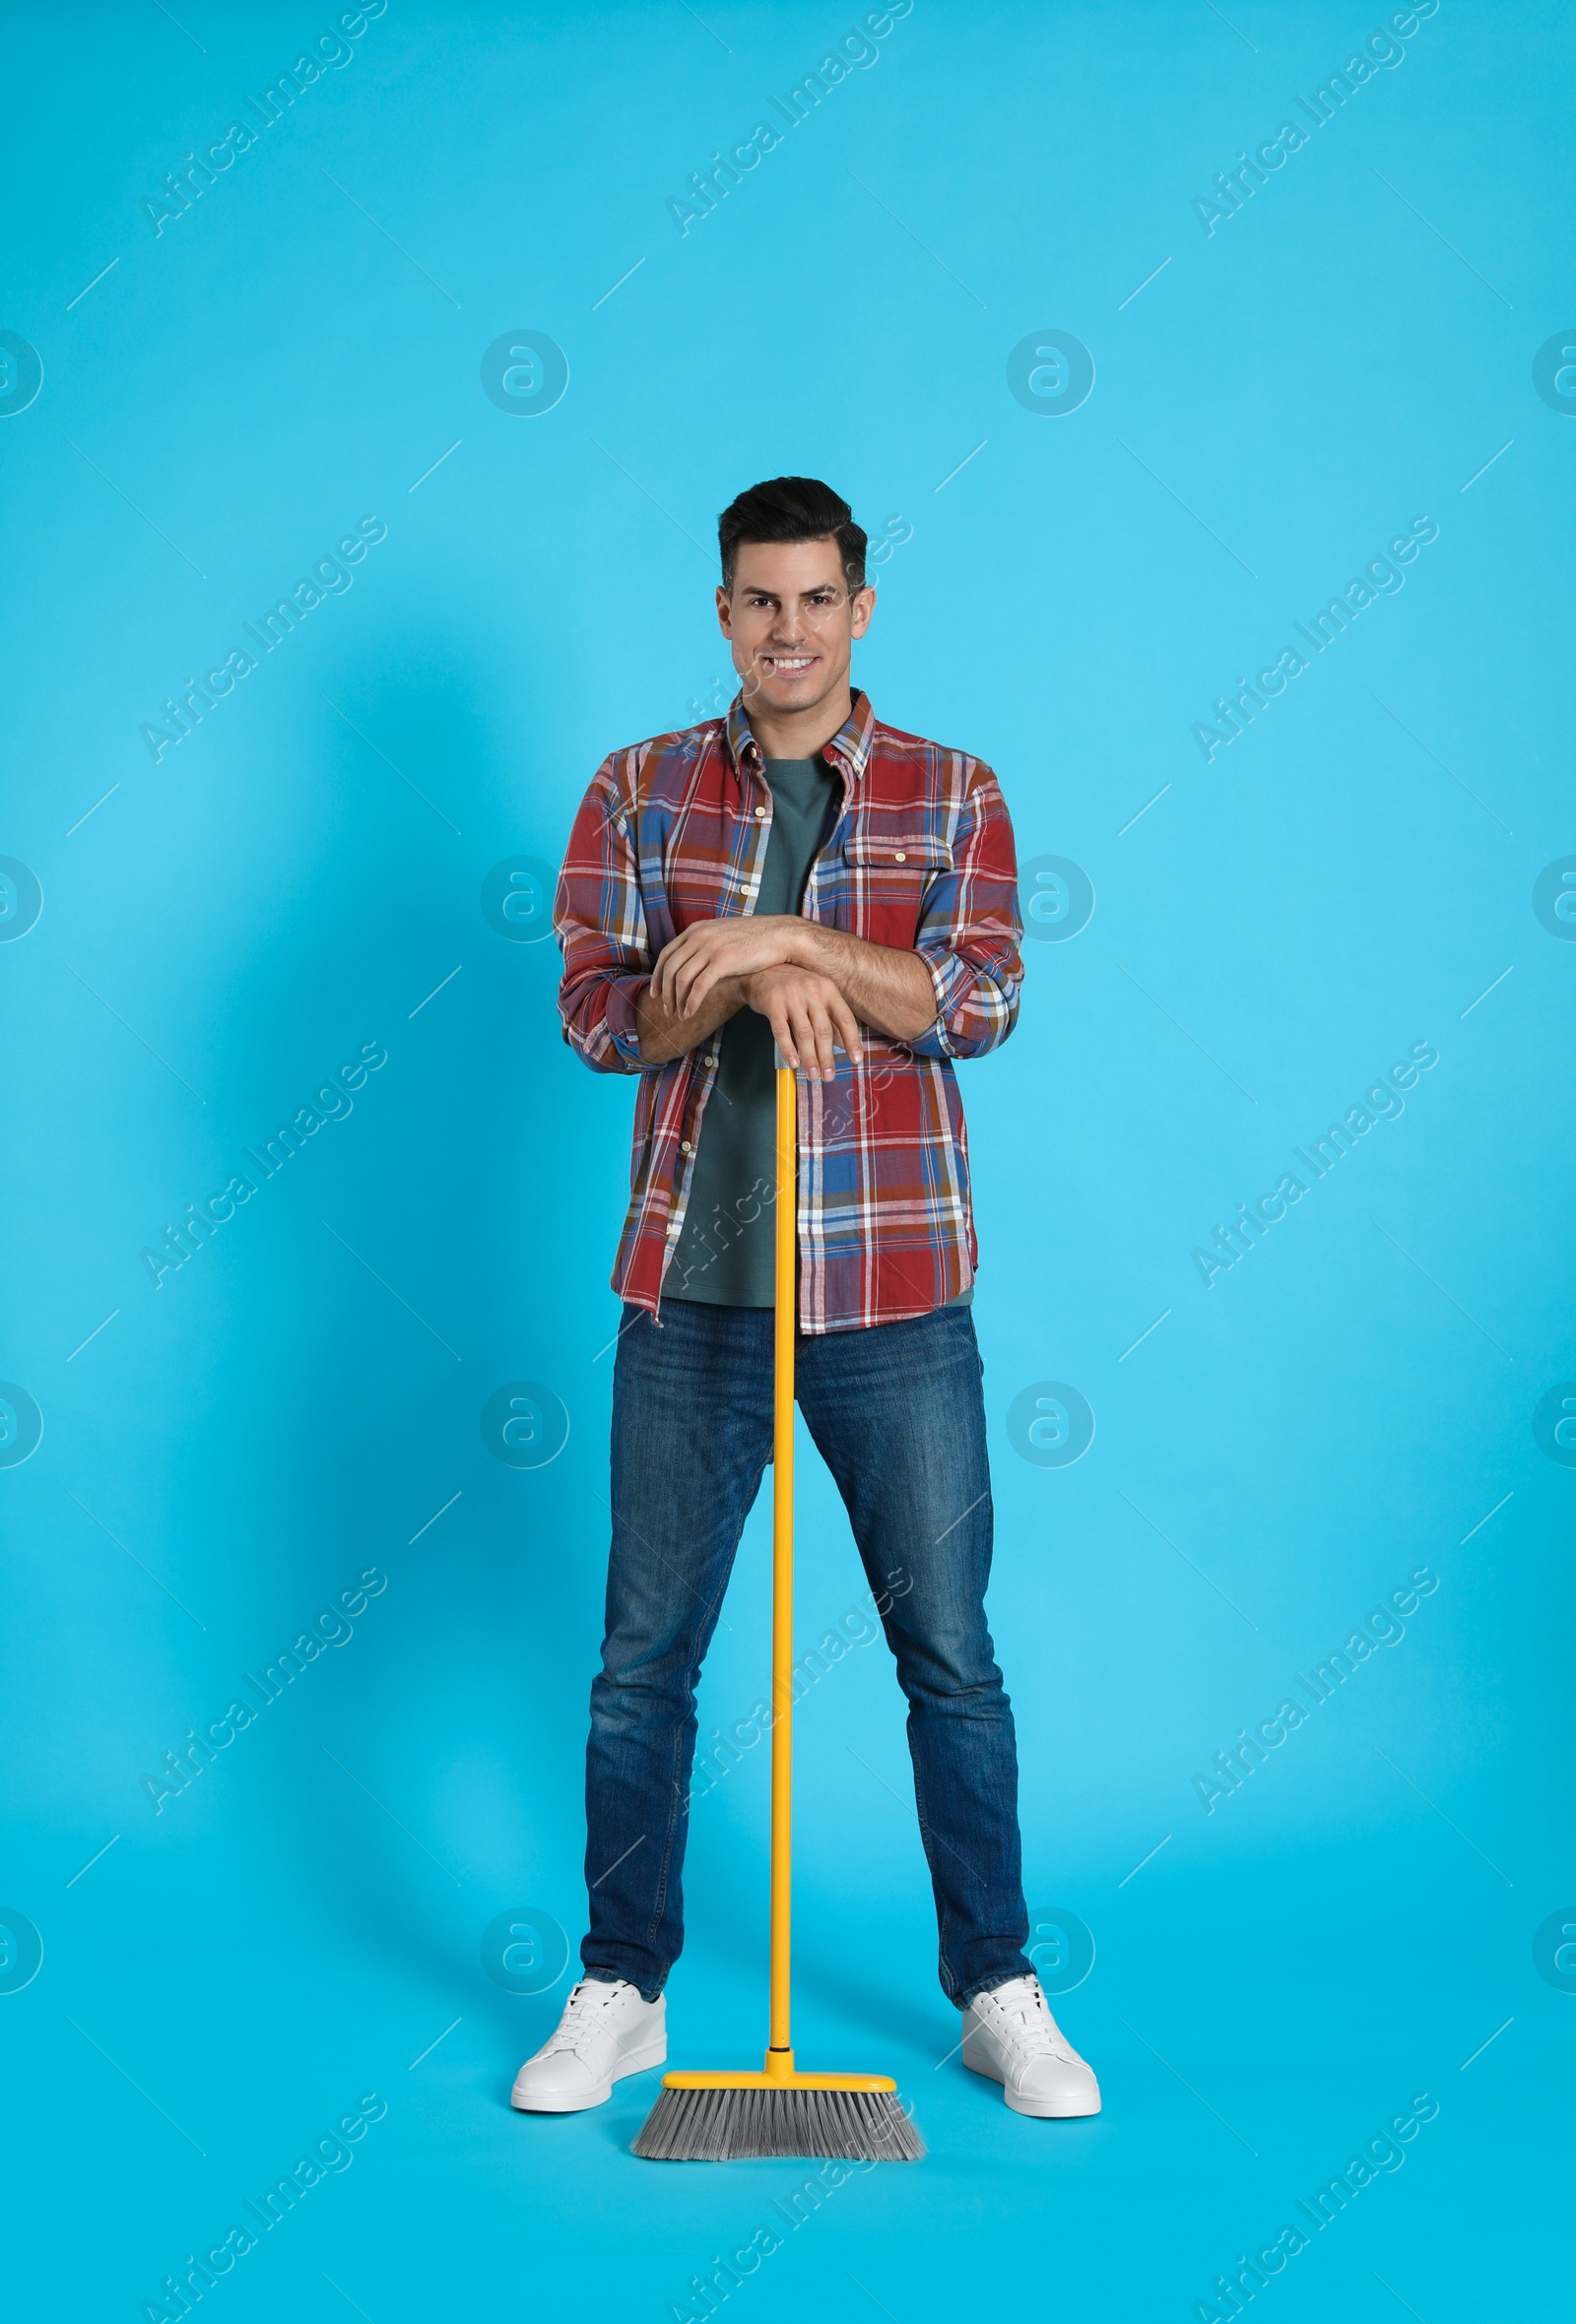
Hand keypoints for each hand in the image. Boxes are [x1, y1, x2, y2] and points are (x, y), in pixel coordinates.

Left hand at [651, 914, 810, 1018]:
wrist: (779, 936)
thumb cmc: (754, 939)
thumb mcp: (723, 935)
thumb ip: (706, 945)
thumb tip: (693, 963)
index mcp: (696, 929)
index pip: (666, 954)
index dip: (657, 976)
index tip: (655, 994)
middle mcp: (699, 936)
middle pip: (669, 969)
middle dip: (665, 993)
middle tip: (666, 1010)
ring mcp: (710, 947)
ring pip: (681, 979)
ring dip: (677, 1001)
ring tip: (678, 1015)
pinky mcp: (723, 960)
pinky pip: (699, 986)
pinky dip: (691, 1002)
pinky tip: (690, 1013)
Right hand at [742, 965, 862, 1080]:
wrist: (761, 970)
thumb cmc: (793, 987)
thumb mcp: (816, 997)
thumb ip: (830, 1019)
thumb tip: (845, 1045)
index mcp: (828, 989)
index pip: (845, 1018)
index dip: (852, 1041)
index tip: (856, 1060)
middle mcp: (812, 990)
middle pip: (824, 1030)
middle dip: (827, 1057)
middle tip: (829, 1076)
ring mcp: (792, 996)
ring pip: (804, 1033)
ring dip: (810, 1058)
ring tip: (813, 1075)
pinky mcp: (773, 1003)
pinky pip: (781, 1030)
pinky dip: (788, 1049)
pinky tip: (793, 1063)